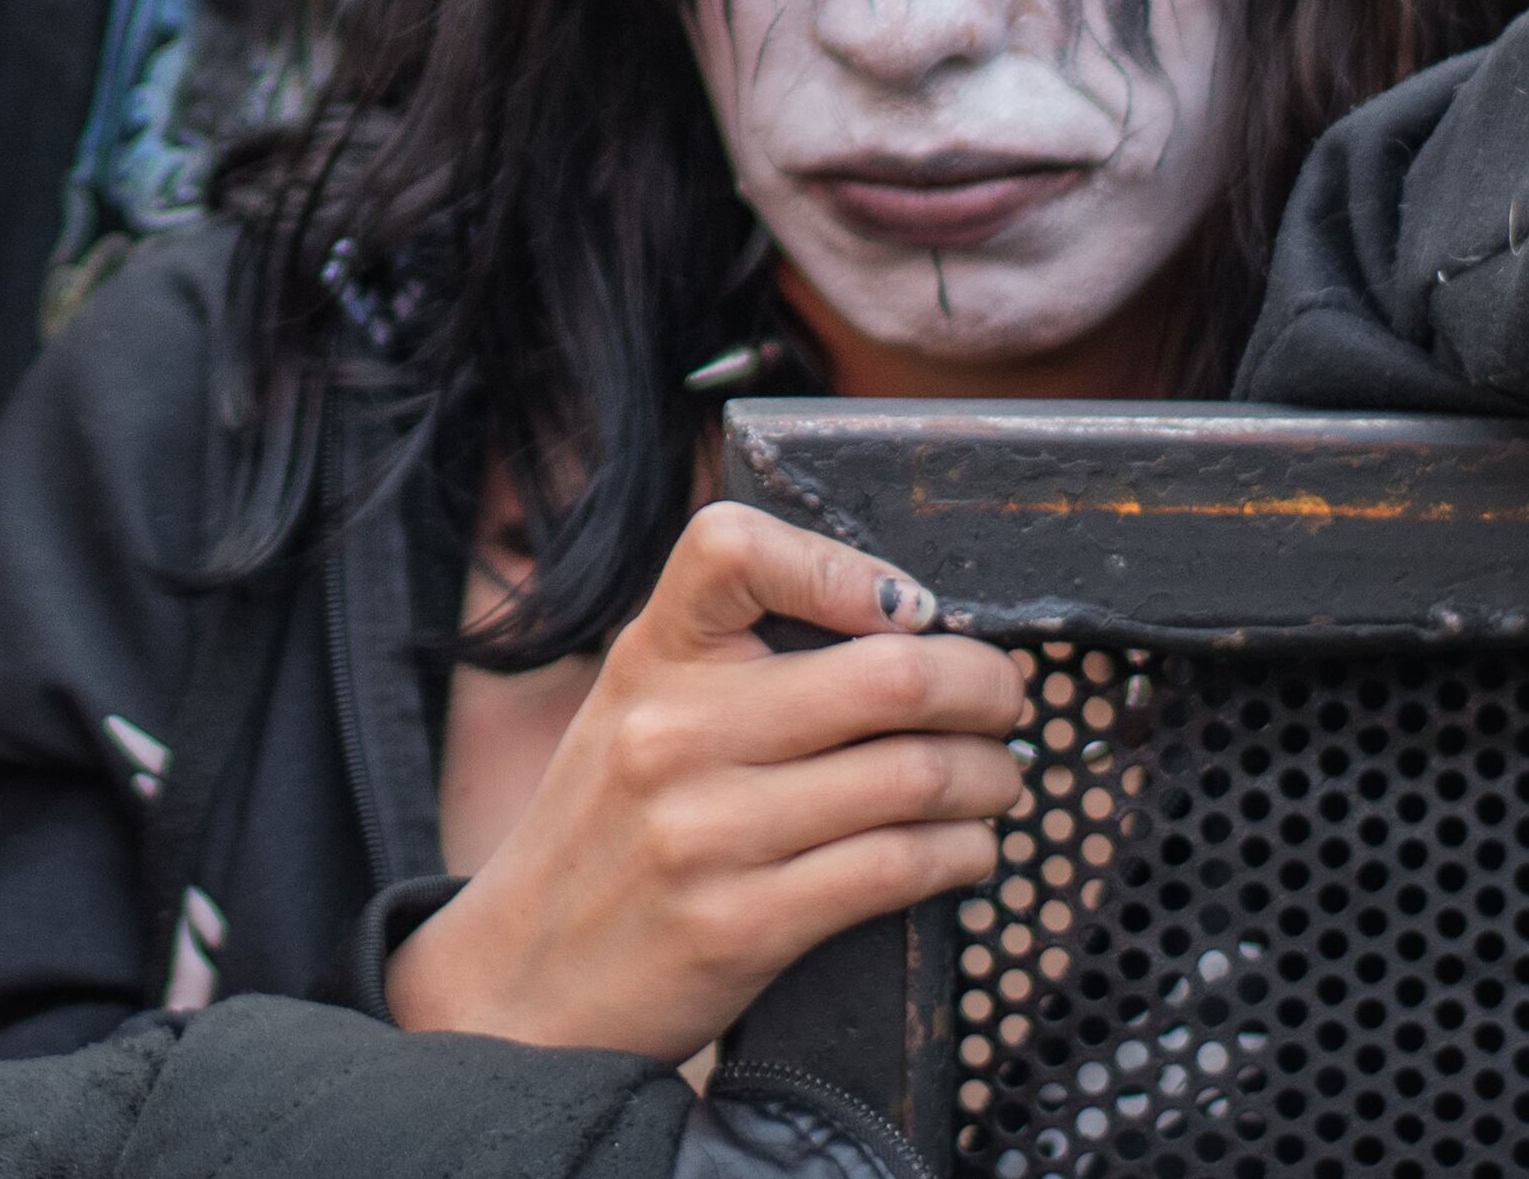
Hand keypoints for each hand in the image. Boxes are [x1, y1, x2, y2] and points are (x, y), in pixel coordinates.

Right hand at [383, 503, 1023, 1060]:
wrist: (525, 979)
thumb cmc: (608, 831)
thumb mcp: (635, 709)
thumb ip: (734, 659)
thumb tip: (908, 625)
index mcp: (650, 658)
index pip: (734, 548)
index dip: (848, 566)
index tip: (908, 609)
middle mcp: (674, 734)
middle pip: (890, 677)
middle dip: (985, 687)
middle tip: (1003, 702)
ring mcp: (708, 833)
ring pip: (918, 777)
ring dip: (991, 778)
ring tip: (994, 781)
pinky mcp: (745, 925)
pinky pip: (902, 869)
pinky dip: (966, 854)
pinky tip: (966, 849)